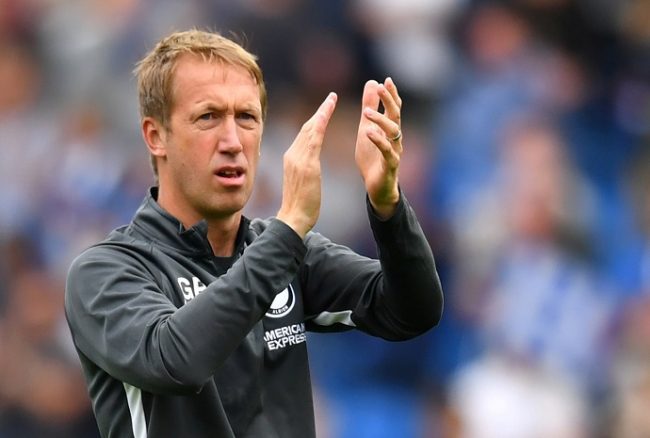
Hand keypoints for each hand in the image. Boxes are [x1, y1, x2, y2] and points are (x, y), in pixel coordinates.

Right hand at [276, 92, 337, 237]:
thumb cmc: (299, 205)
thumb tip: (308, 164)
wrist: (293, 219)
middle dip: (319, 111)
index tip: (324, 109)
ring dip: (322, 112)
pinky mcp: (306, 165)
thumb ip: (304, 168)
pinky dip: (320, 124)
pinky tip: (327, 113)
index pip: (304, 134)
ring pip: (310, 129)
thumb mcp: (301, 182)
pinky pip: (314, 139)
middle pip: (307, 127)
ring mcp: (298, 159)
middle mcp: (292, 155)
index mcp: (291, 158)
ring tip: (332, 99)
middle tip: (332, 97)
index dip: (315, 120)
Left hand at [355, 78, 402, 218]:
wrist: (377, 187)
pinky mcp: (390, 165)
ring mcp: (395, 151)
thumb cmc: (373, 158)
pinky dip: (378, 141)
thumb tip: (372, 82)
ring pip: (393, 132)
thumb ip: (370, 107)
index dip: (391, 94)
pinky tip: (369, 133)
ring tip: (366, 112)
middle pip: (396, 115)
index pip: (393, 107)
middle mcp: (396, 138)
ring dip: (380, 120)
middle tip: (381, 87)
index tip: (385, 80)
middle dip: (389, 100)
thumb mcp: (367, 128)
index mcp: (389, 129)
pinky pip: (387, 152)